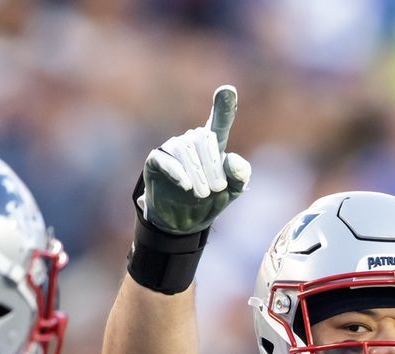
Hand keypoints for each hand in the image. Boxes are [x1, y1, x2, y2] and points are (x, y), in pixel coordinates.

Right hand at [140, 85, 250, 235]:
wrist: (184, 223)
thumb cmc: (210, 201)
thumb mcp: (232, 192)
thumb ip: (239, 176)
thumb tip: (232, 160)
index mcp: (213, 145)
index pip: (219, 121)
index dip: (224, 106)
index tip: (228, 89)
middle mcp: (191, 141)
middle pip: (203, 139)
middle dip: (212, 164)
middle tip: (217, 189)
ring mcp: (172, 149)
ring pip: (185, 150)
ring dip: (197, 173)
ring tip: (202, 194)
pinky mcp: (155, 161)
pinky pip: (164, 159)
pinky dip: (177, 172)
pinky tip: (186, 185)